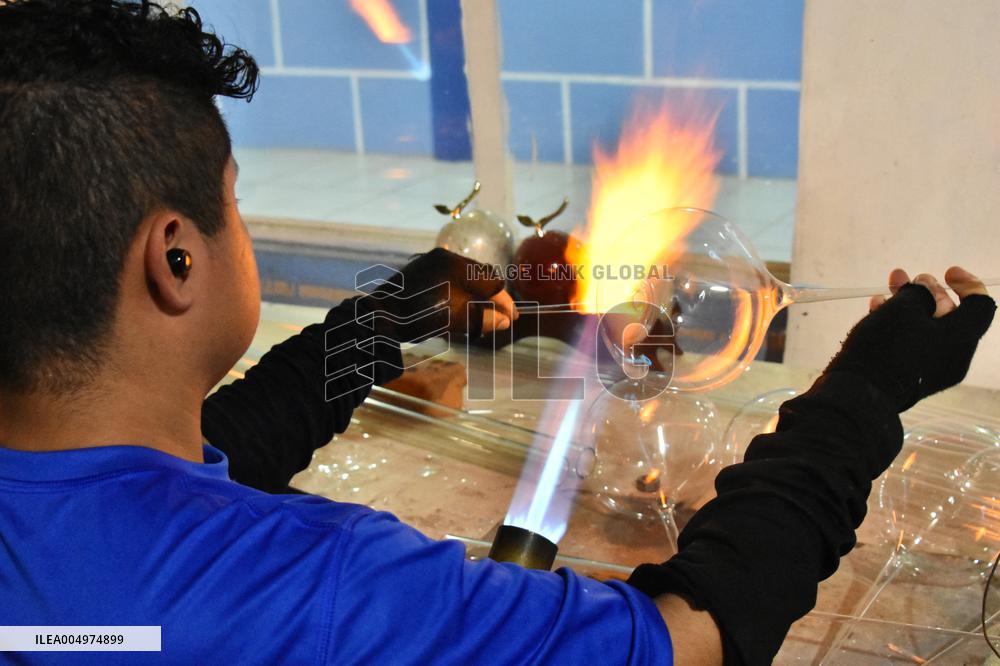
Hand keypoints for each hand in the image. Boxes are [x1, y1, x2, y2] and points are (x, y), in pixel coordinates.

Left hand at [359, 248, 518, 341]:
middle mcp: (445, 257)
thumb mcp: (457, 319)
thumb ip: (483, 318)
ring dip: (475, 296)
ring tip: (481, 315)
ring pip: (464, 278)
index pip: (491, 281)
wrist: (379, 316)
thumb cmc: (420, 315)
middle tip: (499, 317)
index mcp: (456, 264)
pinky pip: (448, 280)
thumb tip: (503, 320)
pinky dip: (459, 293)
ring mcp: (430, 263)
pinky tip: (460, 307)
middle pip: (479, 276)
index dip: (504, 301)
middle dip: (491, 297)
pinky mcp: (418, 272)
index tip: (511, 317)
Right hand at [826, 266, 994, 411]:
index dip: (968, 283)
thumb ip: (918, 293)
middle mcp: (954, 355)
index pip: (980, 305)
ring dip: (908, 305)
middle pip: (950, 314)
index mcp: (962, 338)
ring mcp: (933, 369)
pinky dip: (899, 326)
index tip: (948, 271)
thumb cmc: (887, 346)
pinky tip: (877, 310)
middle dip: (928, 291)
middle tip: (908, 277)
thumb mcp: (903, 308)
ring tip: (886, 290)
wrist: (860, 392)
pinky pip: (913, 344)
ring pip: (927, 328)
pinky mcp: (912, 377)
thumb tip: (922, 293)